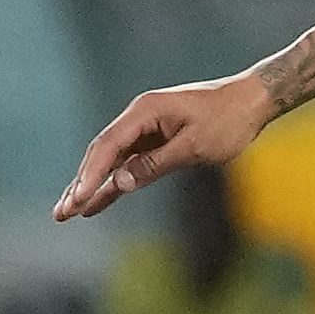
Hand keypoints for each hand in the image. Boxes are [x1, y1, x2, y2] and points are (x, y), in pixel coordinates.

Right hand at [54, 73, 277, 220]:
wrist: (253, 100)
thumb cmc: (229, 120)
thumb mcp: (195, 146)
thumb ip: (156, 164)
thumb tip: (120, 183)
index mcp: (145, 111)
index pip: (108, 146)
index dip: (90, 175)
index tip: (78, 200)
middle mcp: (139, 118)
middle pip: (102, 154)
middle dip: (81, 184)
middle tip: (61, 213)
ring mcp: (146, 129)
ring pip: (112, 161)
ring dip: (92, 186)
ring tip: (68, 212)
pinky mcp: (157, 141)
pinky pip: (129, 164)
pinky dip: (114, 183)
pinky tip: (98, 202)